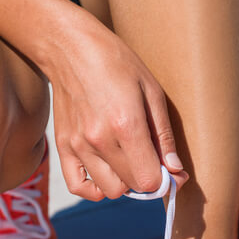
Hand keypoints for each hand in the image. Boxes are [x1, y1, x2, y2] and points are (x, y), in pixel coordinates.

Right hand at [44, 8, 187, 199]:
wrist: (69, 47)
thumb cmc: (116, 62)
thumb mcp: (152, 91)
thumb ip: (164, 136)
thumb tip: (175, 170)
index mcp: (126, 125)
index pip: (148, 181)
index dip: (165, 180)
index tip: (170, 170)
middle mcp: (100, 140)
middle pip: (132, 187)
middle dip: (148, 178)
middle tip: (151, 159)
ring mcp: (78, 145)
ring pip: (109, 190)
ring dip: (124, 182)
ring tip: (129, 160)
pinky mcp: (63, 146)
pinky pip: (79, 187)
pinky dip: (95, 188)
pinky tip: (107, 172)